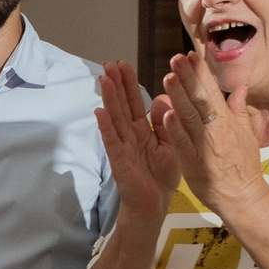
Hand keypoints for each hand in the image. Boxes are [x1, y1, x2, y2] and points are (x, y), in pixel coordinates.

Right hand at [96, 62, 178, 214]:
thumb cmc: (161, 177)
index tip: (122, 64)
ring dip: (108, 99)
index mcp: (143, 130)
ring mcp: (123, 146)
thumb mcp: (170, 144)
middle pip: (121, 105)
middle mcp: (130, 135)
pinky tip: (98, 112)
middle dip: (116, 84)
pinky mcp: (119, 160)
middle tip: (109, 63)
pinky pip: (112, 141)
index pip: (133, 101)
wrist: (155, 205)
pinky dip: (105, 127)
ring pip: (115, 118)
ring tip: (103, 79)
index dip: (128, 83)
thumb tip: (159, 99)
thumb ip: (164, 123)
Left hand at [158, 53, 267, 215]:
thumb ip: (239, 110)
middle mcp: (217, 131)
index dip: (200, 74)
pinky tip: (166, 113)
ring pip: (190, 118)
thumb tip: (241, 88)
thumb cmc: (243, 167)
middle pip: (200, 100)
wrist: (242, 198)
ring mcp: (205, 147)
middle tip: (176, 58)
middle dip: (188, 77)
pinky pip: (183, 144)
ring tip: (168, 76)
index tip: (190, 56)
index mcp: (227, 122)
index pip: (212, 92)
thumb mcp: (247, 135)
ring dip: (179, 96)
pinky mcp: (194, 164)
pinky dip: (175, 129)